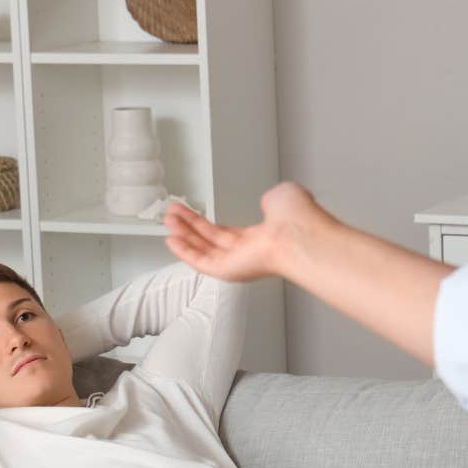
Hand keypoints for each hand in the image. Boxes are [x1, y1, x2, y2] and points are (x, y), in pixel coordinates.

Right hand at [164, 182, 332, 282]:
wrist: (300, 235)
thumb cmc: (298, 218)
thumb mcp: (281, 197)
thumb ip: (270, 200)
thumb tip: (267, 201)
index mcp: (261, 237)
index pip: (228, 234)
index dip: (208, 224)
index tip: (193, 214)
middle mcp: (248, 252)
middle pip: (211, 240)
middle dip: (190, 226)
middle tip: (173, 213)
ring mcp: (238, 262)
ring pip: (203, 249)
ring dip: (183, 234)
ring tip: (167, 219)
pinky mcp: (228, 271)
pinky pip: (201, 262)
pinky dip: (184, 252)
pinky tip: (171, 239)